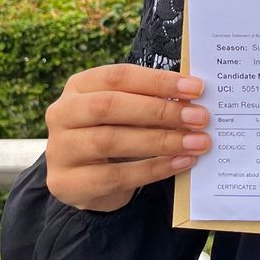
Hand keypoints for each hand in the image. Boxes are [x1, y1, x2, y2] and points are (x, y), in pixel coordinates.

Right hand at [44, 64, 210, 211]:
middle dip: (160, 111)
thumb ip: (152, 100)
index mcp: (79, 85)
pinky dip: (152, 169)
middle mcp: (62, 112)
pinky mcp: (65, 183)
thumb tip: (195, 98)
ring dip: (161, 141)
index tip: (196, 88)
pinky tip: (180, 163)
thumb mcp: (127, 111)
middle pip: (111, 106)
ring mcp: (60, 149)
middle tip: (200, 117)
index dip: (158, 80)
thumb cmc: (114, 132)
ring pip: (111, 141)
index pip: (119, 76)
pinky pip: (114, 176)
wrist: (86, 181)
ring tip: (197, 143)